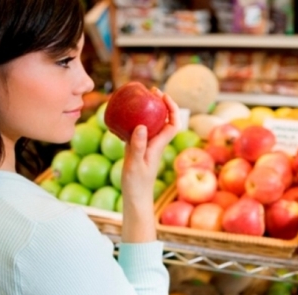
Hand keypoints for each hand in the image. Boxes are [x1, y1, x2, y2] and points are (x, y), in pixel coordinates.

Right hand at [121, 88, 179, 207]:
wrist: (135, 199)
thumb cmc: (136, 185)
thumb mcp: (135, 164)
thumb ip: (138, 146)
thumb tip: (142, 126)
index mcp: (158, 145)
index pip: (172, 123)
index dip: (172, 108)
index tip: (163, 96)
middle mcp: (155, 144)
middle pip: (164, 120)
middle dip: (161, 104)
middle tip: (151, 92)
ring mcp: (146, 147)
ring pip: (152, 124)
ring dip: (149, 111)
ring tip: (140, 99)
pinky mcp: (137, 150)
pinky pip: (139, 131)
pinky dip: (135, 121)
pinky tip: (125, 118)